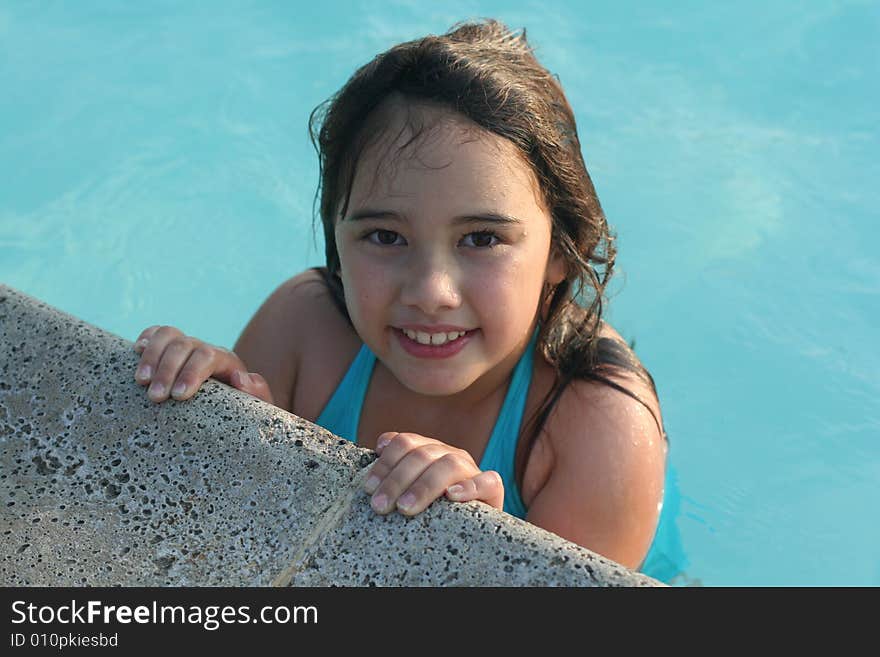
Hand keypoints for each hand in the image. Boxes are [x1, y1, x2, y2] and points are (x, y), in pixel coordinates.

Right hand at [133, 325, 274, 404]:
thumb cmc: (242, 412)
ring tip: (141, 381)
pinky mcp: (168, 350)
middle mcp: (204, 349)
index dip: (192, 372)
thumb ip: (257, 393)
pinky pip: (156, 334)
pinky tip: (136, 351)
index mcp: (226, 361)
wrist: (230, 410)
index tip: (179, 396)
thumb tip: (240, 377)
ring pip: (168, 335)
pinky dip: (146, 338)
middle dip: (167, 370)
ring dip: (152, 356)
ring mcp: (186, 347)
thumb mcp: (257, 407)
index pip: (208, 356)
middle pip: (184, 345)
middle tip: (156, 397)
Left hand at [363, 432, 503, 515]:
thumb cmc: (429, 514)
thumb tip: (375, 459)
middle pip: (422, 454)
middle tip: (379, 506)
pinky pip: (488, 481)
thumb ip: (393, 476)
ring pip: (449, 464)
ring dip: (424, 485)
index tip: (368, 487)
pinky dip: (470, 486)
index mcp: (429, 450)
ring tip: (406, 507)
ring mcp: (472, 470)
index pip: (405, 442)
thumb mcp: (407, 494)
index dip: (384, 462)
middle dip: (396, 480)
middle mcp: (450, 454)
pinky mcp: (492, 489)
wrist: (468, 533)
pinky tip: (452, 497)